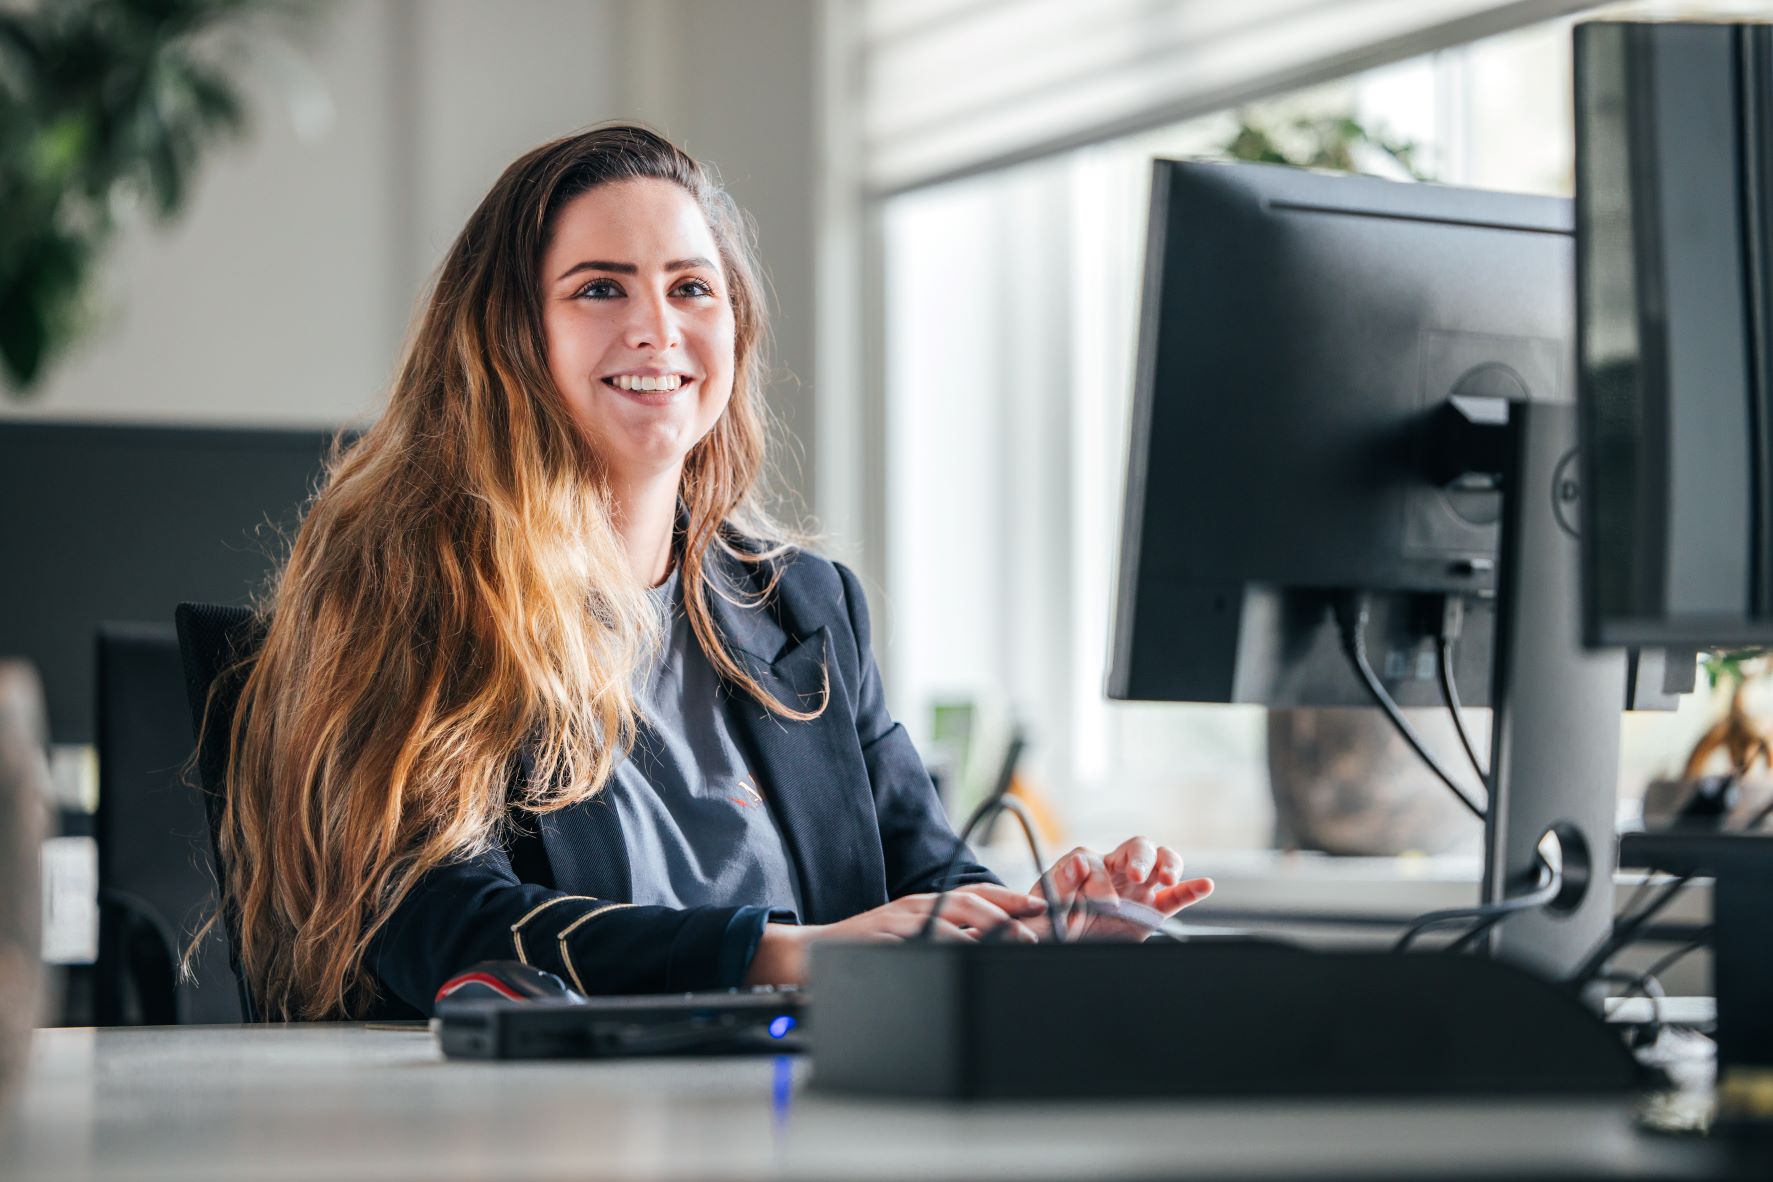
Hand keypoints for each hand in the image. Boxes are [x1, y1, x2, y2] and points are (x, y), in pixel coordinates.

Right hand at [743, 883, 1047, 985]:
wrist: (810, 954)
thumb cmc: (864, 949)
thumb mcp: (909, 939)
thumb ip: (944, 940)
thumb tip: (989, 949)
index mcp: (924, 903)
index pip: (973, 893)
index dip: (1008, 897)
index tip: (1039, 906)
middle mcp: (914, 905)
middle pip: (968, 900)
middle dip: (1005, 913)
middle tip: (1033, 932)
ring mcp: (898, 919)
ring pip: (950, 916)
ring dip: (985, 929)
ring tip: (1012, 943)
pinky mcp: (882, 936)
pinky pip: (920, 937)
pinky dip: (946, 944)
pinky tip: (966, 956)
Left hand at [1031, 836, 1213, 941]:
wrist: (1060, 944)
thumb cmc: (1046, 921)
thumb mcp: (1045, 903)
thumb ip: (1059, 882)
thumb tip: (1078, 861)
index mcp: (1085, 865)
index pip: (1095, 862)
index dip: (1097, 880)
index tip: (1098, 902)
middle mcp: (1115, 870)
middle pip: (1137, 847)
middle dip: (1140, 858)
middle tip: (1136, 875)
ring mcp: (1136, 888)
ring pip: (1161, 862)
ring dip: (1168, 864)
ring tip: (1167, 878)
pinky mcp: (1151, 910)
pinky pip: (1175, 897)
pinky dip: (1191, 890)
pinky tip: (1205, 885)